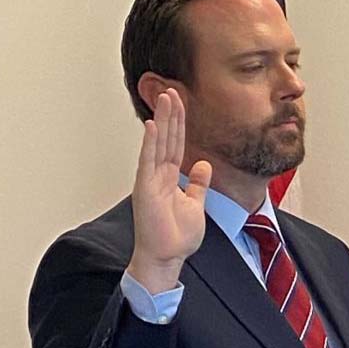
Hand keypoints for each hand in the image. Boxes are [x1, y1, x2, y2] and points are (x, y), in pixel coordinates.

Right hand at [128, 89, 210, 292]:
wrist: (167, 257)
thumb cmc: (177, 236)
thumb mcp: (196, 204)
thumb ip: (197, 184)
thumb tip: (203, 165)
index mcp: (170, 178)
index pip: (176, 145)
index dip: (180, 125)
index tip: (182, 104)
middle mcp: (158, 175)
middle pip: (167, 139)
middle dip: (171, 115)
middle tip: (173, 91)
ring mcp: (150, 180)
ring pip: (158, 144)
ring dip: (162, 121)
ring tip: (166, 98)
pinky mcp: (145, 189)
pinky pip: (148, 161)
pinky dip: (151, 143)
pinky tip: (153, 125)